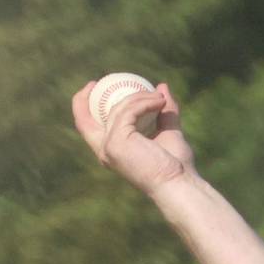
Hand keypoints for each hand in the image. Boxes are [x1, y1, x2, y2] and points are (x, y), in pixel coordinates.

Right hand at [71, 80, 194, 194]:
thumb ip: (164, 112)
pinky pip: (129, 111)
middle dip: (85, 96)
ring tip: (160, 98)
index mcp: (112, 152)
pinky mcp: (118, 140)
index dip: (84, 106)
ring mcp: (109, 146)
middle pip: (83, 119)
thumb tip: (162, 86)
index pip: (88, 128)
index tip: (96, 87)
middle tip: (102, 80)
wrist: (179, 183)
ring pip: (117, 109)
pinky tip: (160, 102)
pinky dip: (144, 102)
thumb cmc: (176, 166)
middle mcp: (104, 151)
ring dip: (139, 97)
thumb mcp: (169, 132)